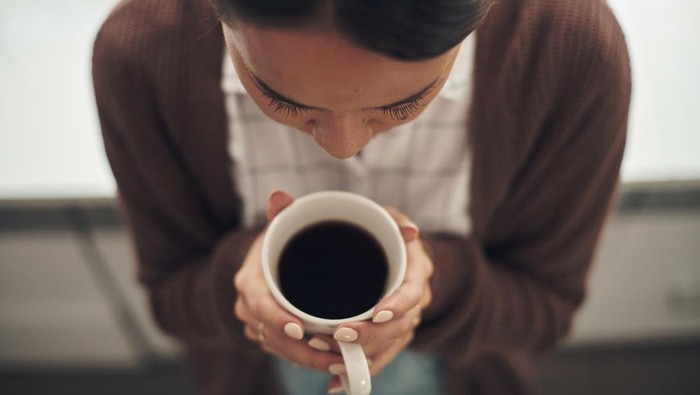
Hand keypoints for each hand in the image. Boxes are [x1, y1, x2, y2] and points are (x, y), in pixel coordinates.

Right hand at [233, 191, 344, 370]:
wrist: (264, 261)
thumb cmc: (277, 242)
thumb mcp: (280, 226)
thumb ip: (283, 212)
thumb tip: (279, 196)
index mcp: (249, 281)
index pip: (259, 304)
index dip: (276, 318)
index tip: (299, 329)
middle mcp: (248, 307)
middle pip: (272, 336)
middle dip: (302, 350)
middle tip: (335, 354)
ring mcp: (257, 324)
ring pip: (279, 349)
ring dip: (308, 359)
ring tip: (340, 361)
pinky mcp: (268, 335)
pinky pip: (283, 352)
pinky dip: (304, 358)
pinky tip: (331, 361)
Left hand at [323, 207, 433, 390]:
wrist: (396, 250)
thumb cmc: (385, 231)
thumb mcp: (388, 218)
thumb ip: (392, 219)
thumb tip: (409, 229)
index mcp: (416, 269)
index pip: (413, 292)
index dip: (397, 305)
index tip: (376, 314)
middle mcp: (415, 297)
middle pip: (399, 326)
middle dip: (370, 335)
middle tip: (339, 334)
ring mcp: (405, 318)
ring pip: (389, 346)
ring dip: (361, 354)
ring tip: (330, 356)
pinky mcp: (393, 334)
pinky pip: (382, 358)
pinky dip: (361, 372)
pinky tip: (338, 384)